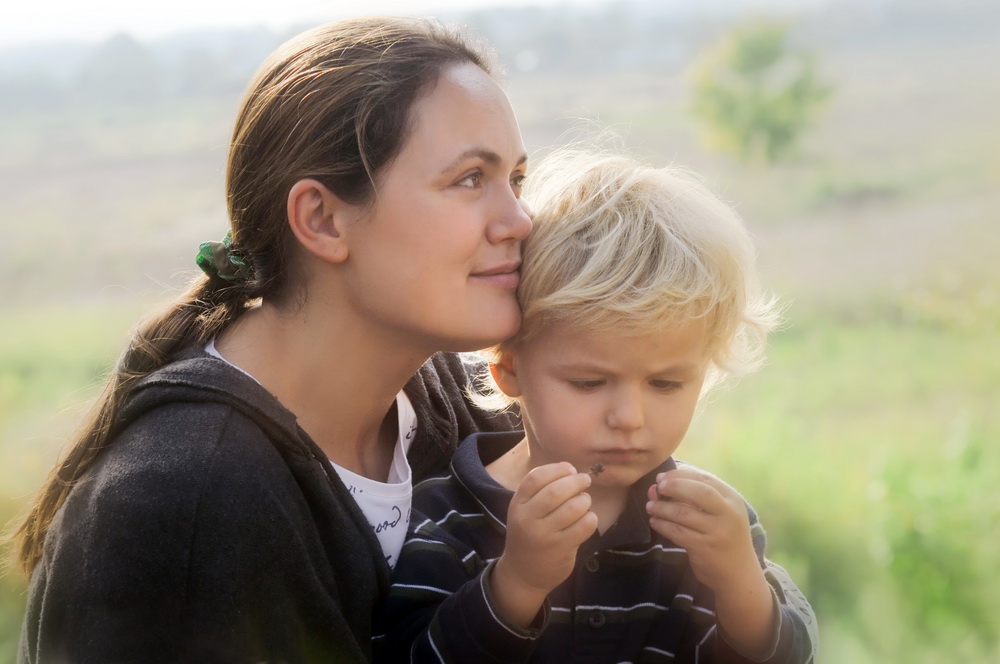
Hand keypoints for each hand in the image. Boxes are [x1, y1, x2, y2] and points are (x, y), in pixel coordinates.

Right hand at [492, 462, 597, 626]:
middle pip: (556, 491)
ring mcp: (545, 536)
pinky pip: (585, 526)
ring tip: (584, 502)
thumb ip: (540, 491)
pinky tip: (587, 519)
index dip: (556, 469)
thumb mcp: (524, 512)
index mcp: (517, 505)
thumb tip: (570, 470)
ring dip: (584, 500)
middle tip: (585, 480)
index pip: (536, 478)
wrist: (523, 575)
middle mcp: (528, 519)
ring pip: (573, 508)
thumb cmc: (528, 535)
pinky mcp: (561, 549)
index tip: (569, 469)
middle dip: (576, 481)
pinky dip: (591, 518)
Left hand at [645, 467, 758, 590]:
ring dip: (662, 507)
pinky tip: (654, 521)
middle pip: (698, 492)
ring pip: (683, 512)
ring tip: (650, 506)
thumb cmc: (724, 537)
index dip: (680, 475)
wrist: (738, 574)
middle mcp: (728, 514)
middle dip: (674, 486)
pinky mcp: (704, 548)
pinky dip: (662, 524)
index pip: (705, 478)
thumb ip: (698, 495)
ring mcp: (717, 531)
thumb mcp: (722, 512)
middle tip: (656, 488)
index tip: (662, 477)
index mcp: (733, 499)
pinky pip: (677, 531)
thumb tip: (662, 481)